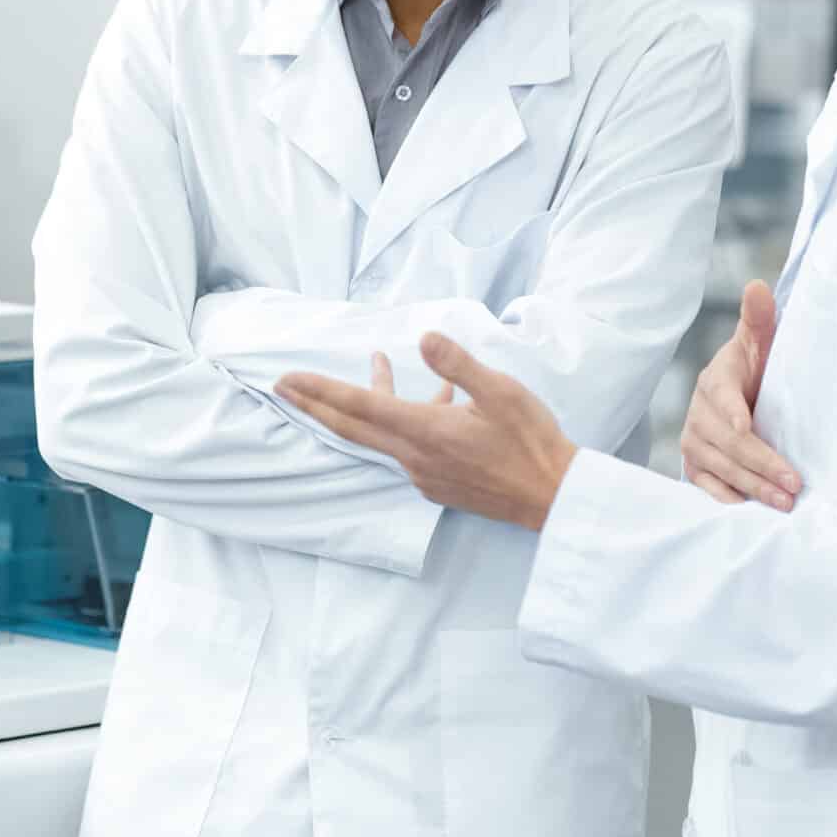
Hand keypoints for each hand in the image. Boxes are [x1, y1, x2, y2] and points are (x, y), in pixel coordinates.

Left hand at [276, 335, 576, 531]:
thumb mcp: (502, 393)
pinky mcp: (439, 481)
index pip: (358, 407)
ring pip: (382, 433)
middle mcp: (414, 457)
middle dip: (315, 404)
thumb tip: (425, 337)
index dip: (319, 391)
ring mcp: (424, 473)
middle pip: (352, 427)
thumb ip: (459, 365)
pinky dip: (408, 417)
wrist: (553, 498)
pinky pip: (409, 444)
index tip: (286, 380)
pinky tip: (438, 398)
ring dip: (371, 401)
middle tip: (282, 386)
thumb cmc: (532, 443)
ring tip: (379, 362)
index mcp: (424, 432)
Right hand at [680, 280, 800, 511]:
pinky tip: (751, 510)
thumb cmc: (755, 372)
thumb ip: (758, 319)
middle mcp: (699, 414)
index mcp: (715, 380)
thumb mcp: (759, 344)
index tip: (747, 426)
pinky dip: (728, 499)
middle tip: (793, 482)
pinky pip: (707, 487)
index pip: (721, 394)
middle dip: (760, 462)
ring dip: (752, 486)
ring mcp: (694, 443)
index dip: (733, 411)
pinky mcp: (695, 467)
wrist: (736, 402)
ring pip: (720, 468)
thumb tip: (757, 285)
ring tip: (784, 502)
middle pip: (727, 441)